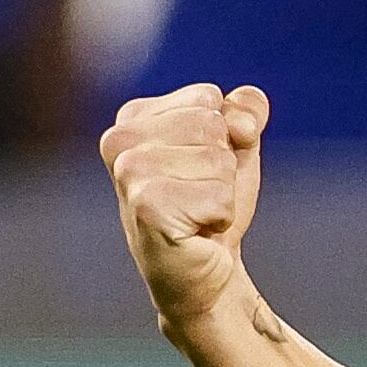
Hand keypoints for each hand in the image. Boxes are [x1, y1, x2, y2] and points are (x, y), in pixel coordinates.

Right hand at [101, 82, 266, 335]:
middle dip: (224, 165)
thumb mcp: (234, 148)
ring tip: (197, 213)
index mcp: (134, 117)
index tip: (202, 169)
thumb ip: (244, 113)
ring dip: (222, 193)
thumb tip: (246, 115)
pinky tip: (196, 231)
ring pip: (219, 161)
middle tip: (201, 196)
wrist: (205, 269)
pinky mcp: (146, 206)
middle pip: (214, 124)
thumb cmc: (211, 205)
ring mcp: (129, 172)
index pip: (209, 97)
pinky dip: (220, 216)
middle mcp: (120, 139)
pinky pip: (219, 196)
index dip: (225, 136)